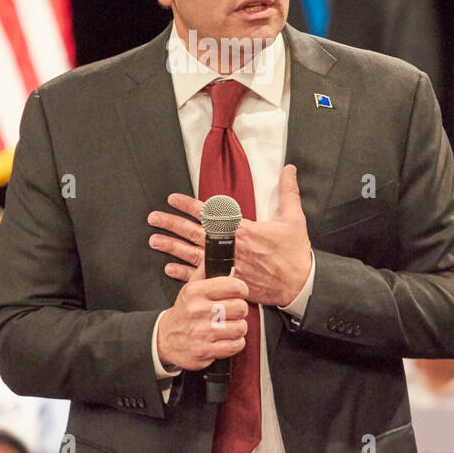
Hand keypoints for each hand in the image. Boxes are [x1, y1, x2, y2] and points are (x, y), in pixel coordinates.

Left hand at [153, 164, 312, 308]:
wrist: (300, 285)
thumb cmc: (295, 253)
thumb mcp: (294, 218)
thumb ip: (288, 192)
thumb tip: (289, 168)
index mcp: (244, 230)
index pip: (210, 214)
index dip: (189, 205)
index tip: (172, 199)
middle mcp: (231, 248)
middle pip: (195, 233)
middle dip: (172, 224)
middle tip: (153, 218)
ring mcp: (227, 267)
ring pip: (193, 255)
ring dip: (172, 247)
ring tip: (153, 241)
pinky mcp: (228, 283)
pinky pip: (201, 277)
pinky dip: (184, 273)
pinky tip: (169, 268)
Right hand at [156, 257, 249, 370]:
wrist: (165, 338)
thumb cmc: (184, 312)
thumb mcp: (190, 288)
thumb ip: (205, 271)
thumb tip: (216, 252)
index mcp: (196, 292)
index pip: (233, 286)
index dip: (241, 289)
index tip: (240, 292)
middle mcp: (198, 311)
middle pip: (240, 307)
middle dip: (240, 309)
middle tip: (234, 311)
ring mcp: (202, 333)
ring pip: (240, 327)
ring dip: (239, 327)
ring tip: (230, 325)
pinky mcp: (205, 351)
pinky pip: (235, 345)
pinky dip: (236, 342)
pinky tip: (227, 338)